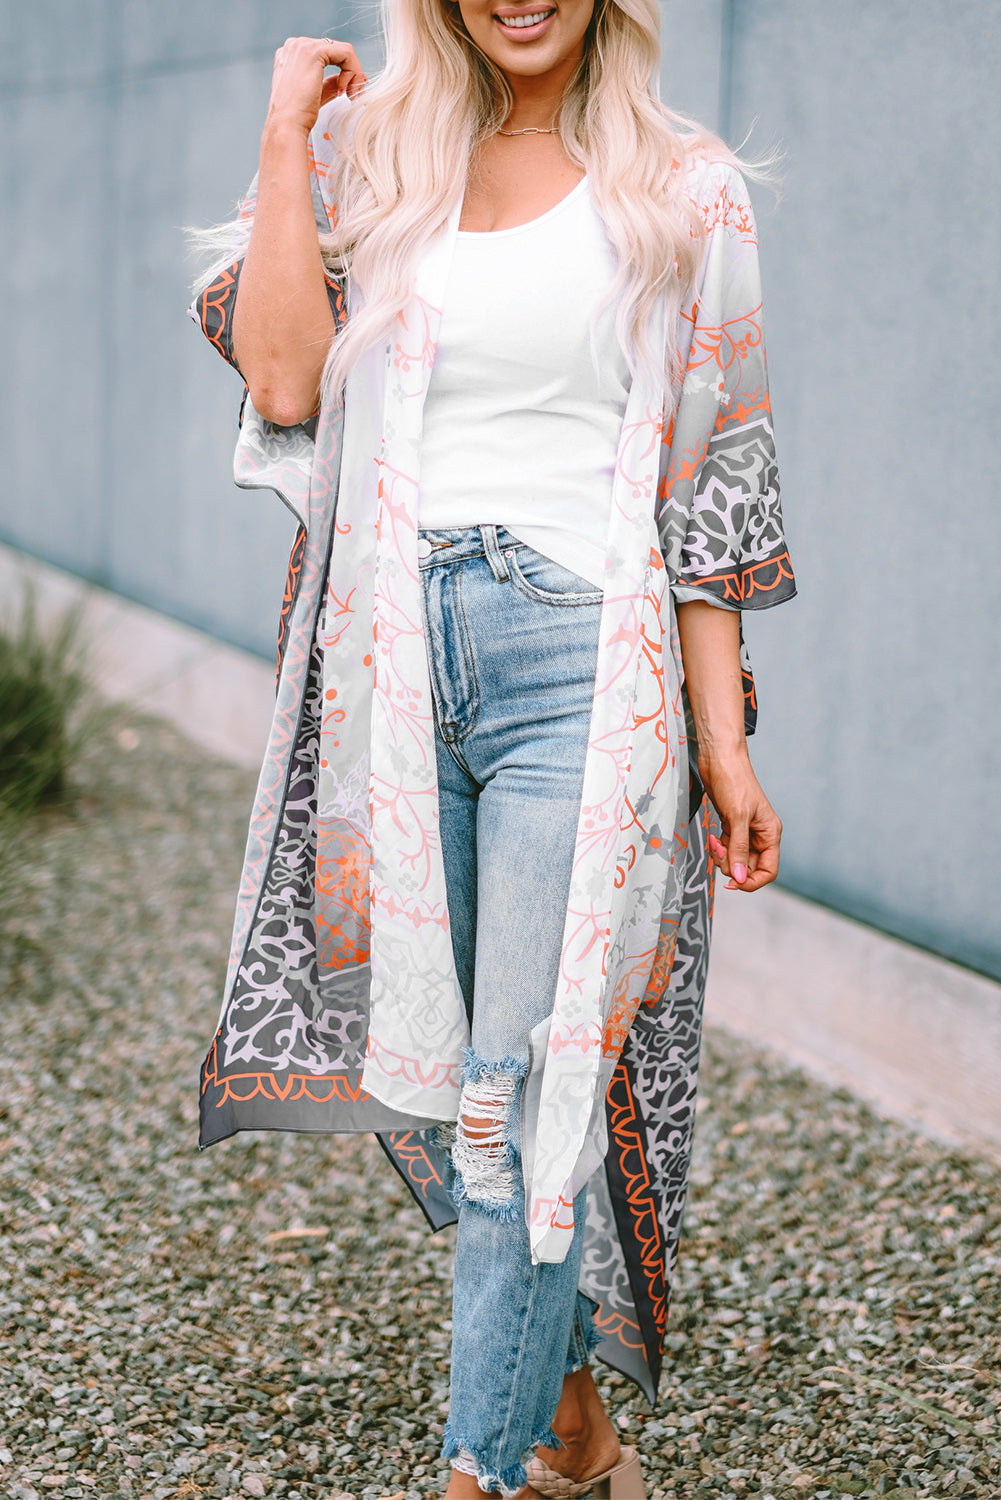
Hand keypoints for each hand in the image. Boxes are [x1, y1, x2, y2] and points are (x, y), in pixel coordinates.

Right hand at [266, 36, 366, 137]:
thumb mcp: (316, 93)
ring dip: (353, 74)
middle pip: (336, 50)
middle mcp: (295, 45)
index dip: (342, 70)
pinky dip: (352, 72)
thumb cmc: (297, 115)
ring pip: (344, 51)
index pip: (326, 53)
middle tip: (354, 95)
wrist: (287, 124)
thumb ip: (329, 82)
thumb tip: (344, 78)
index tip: (349, 91)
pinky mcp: (314, 52)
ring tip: (351, 95)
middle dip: (350, 72)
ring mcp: (303, 45)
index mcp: (292, 54)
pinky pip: (346, 53)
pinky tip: (344, 91)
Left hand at [700, 750, 781, 891]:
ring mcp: (745, 831)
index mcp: (770, 833)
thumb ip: (738, 849)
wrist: (719, 759)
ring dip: (722, 856)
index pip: (768, 870)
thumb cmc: (734, 781)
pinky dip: (717, 848)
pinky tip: (712, 837)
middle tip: (719, 852)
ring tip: (714, 842)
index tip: (734, 882)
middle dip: (732, 865)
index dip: (752, 881)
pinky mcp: (730, 825)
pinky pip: (726, 848)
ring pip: (735, 859)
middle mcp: (760, 834)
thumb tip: (740, 877)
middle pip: (749, 867)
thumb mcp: (737, 817)